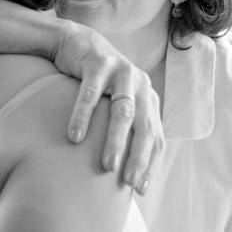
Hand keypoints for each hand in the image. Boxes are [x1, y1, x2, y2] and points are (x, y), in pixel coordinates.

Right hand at [53, 22, 164, 194]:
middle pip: (145, 126)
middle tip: (128, 182)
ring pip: (123, 111)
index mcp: (148, 97)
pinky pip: (91, 94)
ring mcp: (121, 72)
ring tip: (107, 166)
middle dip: (139, 157)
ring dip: (116, 140)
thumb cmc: (97, 82)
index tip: (141, 190)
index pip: (156, 136)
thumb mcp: (117, 101)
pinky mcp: (99, 64)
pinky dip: (83, 116)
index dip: (151, 163)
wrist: (78, 42)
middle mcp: (140, 84)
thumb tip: (124, 170)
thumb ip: (126, 126)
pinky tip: (75, 136)